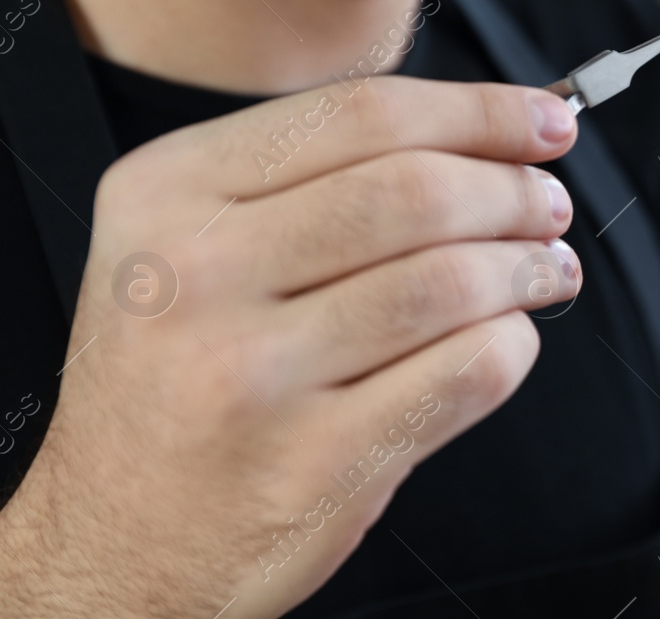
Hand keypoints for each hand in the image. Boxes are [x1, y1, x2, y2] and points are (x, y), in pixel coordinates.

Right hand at [0, 78, 580, 618]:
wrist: (111, 548)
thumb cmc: (175, 382)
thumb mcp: (187, 248)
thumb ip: (309, 179)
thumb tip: (485, 131)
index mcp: (166, 193)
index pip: (361, 115)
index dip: (479, 111)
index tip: (547, 120)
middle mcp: (195, 274)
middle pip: (416, 191)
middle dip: (513, 190)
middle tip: (548, 205)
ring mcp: (249, 374)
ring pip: (449, 280)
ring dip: (526, 267)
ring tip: (548, 268)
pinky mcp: (310, 463)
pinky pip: (464, 373)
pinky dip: (511, 344)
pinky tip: (509, 338)